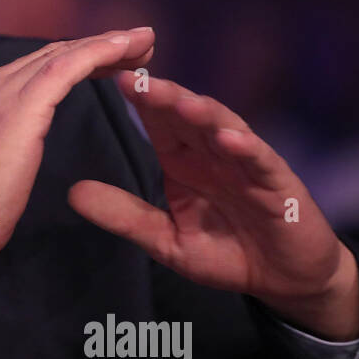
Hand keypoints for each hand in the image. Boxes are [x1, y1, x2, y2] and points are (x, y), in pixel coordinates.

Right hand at [0, 28, 155, 291]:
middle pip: (52, 54)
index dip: (77, 60)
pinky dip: (101, 52)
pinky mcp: (21, 106)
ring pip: (64, 54)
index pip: (36, 68)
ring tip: (144, 43)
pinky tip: (128, 47)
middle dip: (98, 47)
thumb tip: (15, 149)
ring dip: (108, 45)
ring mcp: (1, 91)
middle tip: (138, 46)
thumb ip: (2, 145)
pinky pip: (69, 67)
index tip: (111, 63)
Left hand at [67, 72, 358, 340]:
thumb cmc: (227, 253)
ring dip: (202, 112)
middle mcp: (214, 154)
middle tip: (132, 76)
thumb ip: (125, 216)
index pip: (158, 122)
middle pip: (186, 116)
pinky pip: (261, 162)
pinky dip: (246, 148)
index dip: (137, 100)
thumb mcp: (166, 240)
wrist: (285, 281)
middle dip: (161, 95)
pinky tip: (228, 138)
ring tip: (178, 100)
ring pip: (224, 128)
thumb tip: (73, 192)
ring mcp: (248, 165)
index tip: (107, 78)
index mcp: (185, 161)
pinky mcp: (279, 185)